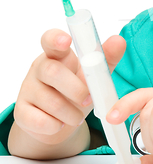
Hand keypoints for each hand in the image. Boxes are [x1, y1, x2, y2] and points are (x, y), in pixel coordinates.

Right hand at [13, 29, 125, 145]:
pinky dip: (55, 125)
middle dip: (75, 88)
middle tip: (88, 99)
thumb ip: (105, 58)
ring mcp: (28, 89)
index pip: (50, 40)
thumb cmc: (76, 92)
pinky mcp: (22, 112)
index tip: (67, 41)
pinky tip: (59, 123)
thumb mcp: (93, 75)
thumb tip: (119, 40)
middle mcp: (40, 68)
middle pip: (52, 71)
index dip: (56, 38)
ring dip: (70, 112)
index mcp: (58, 55)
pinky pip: (39, 120)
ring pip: (49, 100)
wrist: (59, 123)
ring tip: (77, 115)